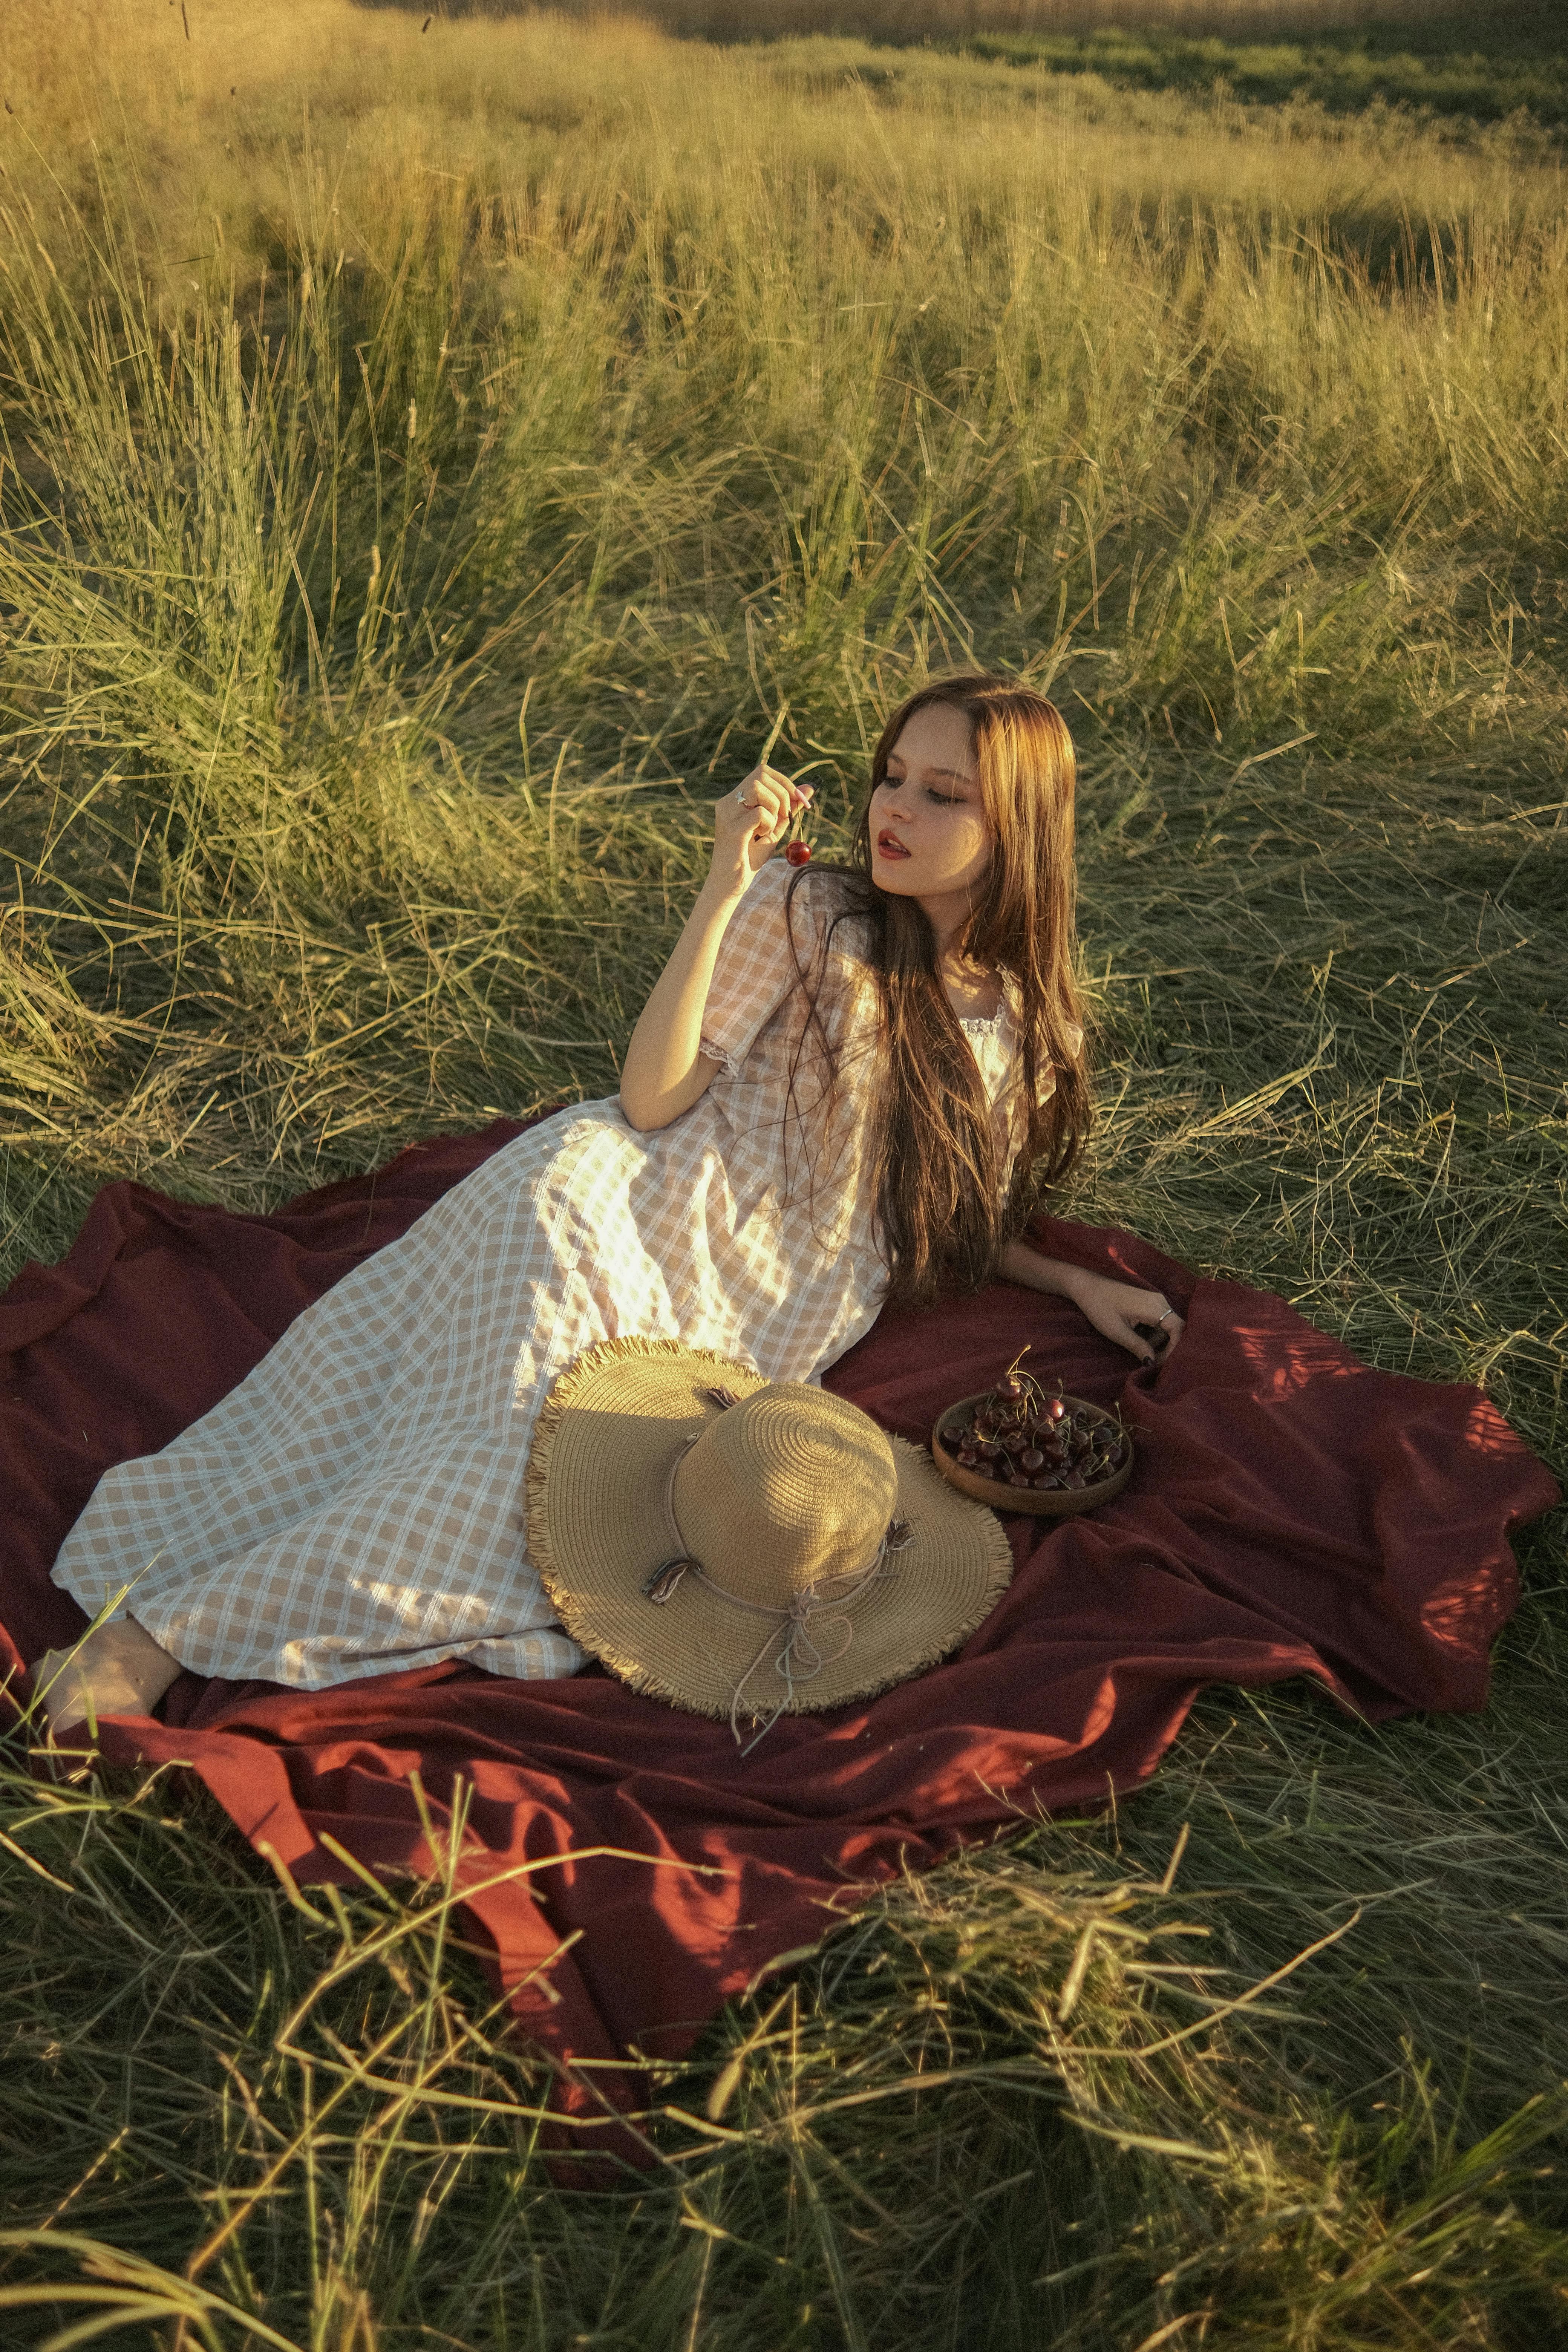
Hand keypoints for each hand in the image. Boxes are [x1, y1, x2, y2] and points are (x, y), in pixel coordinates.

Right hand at [709, 764, 812, 897]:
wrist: (731, 884)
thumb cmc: (750, 857)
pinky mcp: (732, 829)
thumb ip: (789, 808)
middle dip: (783, 793)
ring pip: (759, 788)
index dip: (784, 781)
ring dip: (774, 807)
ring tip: (769, 828)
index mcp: (735, 799)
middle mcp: (727, 802)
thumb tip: (809, 788)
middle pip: (761, 775)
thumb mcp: (774, 828)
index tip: (797, 800)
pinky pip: (760, 813)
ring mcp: (727, 814)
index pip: (762, 771)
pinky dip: (769, 824)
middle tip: (785, 816)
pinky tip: (761, 837)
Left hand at [1068, 1272, 1184, 1363]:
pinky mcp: (1149, 1302)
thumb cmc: (1099, 1307)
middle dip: (1167, 1347)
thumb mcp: (1117, 1331)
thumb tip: (1152, 1363)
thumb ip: (1138, 1347)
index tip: (1164, 1363)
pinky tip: (1139, 1341)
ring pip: (1166, 1326)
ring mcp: (1155, 1300)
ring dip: (1158, 1342)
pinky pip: (1159, 1320)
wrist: (1088, 1286)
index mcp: (1154, 1307)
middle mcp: (1159, 1301)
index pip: (1178, 1328)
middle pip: (1175, 1329)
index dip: (1176, 1347)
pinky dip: (1153, 1333)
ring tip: (1142, 1353)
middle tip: (1152, 1362)